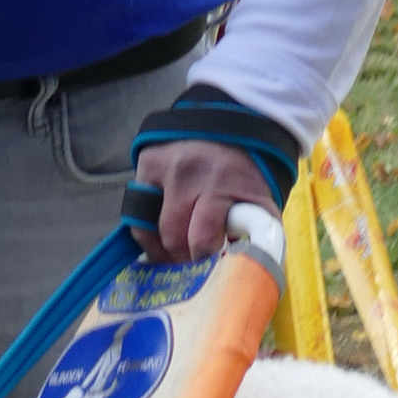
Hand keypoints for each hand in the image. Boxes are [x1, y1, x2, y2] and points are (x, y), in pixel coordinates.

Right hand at [132, 140, 278, 261]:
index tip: (210, 272)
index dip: (203, 262)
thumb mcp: (260, 199)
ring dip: (162, 249)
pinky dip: (148, 231)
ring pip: (149, 229)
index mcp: (221, 184)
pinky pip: (137, 212)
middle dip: (183, 260)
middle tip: (193, 269)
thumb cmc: (247, 172)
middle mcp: (186, 174)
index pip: (202, 239)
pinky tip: (160, 239)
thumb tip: (246, 269)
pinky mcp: (146, 164)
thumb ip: (256, 231)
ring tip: (175, 258)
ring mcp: (162, 168)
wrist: (231, 126)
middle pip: (173, 238)